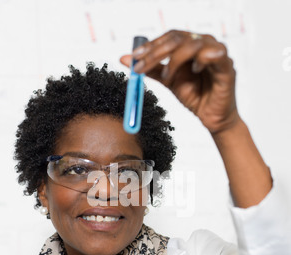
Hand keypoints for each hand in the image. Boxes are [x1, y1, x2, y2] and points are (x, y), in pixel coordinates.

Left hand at [120, 30, 239, 135]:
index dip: (151, 46)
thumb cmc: (195, 97)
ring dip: (174, 59)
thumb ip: (150, 69)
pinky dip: (201, 59)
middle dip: (156, 52)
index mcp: (190, 45)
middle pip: (178, 38)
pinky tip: (194, 71)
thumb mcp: (168, 81)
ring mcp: (217, 53)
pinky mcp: (227, 66)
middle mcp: (204, 43)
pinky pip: (215, 53)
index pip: (169, 37)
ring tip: (167, 77)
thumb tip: (126, 59)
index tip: (134, 57)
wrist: (211, 118)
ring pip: (192, 44)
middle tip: (142, 67)